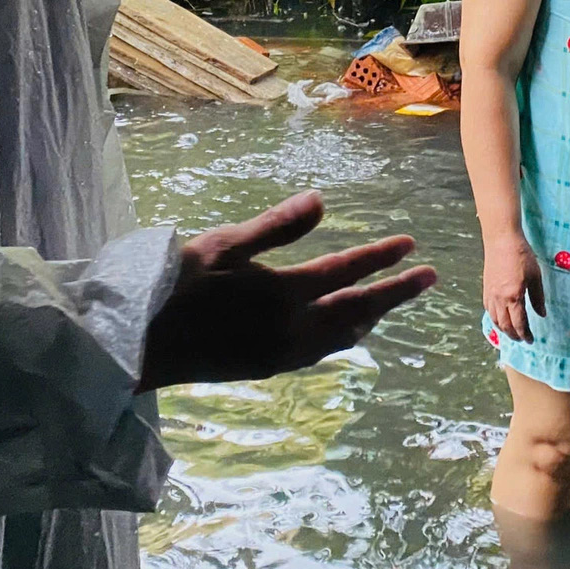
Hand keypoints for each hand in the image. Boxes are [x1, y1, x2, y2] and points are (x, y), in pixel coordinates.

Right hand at [139, 191, 435, 389]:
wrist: (140, 346)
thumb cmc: (175, 285)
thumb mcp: (223, 244)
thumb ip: (275, 226)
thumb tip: (321, 200)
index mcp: (282, 293)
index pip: (344, 272)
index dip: (379, 257)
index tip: (410, 244)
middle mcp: (290, 329)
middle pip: (356, 309)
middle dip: (395, 292)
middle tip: (429, 278)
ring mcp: (280, 354)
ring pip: (341, 336)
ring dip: (371, 316)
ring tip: (391, 301)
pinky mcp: (267, 368)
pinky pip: (321, 352)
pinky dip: (343, 337)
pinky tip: (344, 331)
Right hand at [482, 232, 543, 342]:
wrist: (501, 240)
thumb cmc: (521, 256)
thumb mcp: (535, 277)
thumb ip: (538, 298)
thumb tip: (542, 314)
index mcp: (513, 297)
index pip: (519, 324)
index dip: (525, 334)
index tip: (531, 340)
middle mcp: (499, 299)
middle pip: (505, 325)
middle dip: (514, 335)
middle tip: (523, 339)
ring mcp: (490, 295)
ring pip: (495, 320)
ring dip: (504, 330)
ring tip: (513, 333)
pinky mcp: (485, 289)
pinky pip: (489, 311)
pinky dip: (495, 319)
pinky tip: (501, 319)